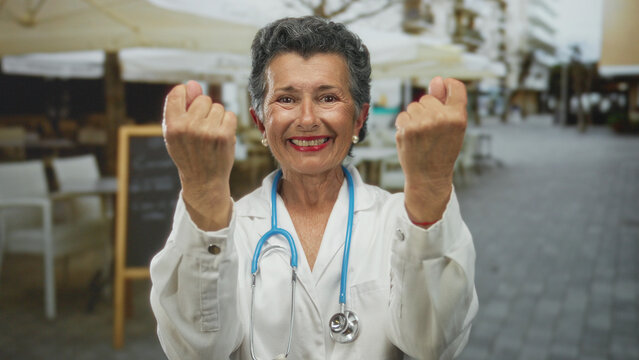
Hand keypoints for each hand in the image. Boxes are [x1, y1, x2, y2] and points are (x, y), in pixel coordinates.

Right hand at [163, 81, 236, 229]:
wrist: (204, 181)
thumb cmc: (189, 153)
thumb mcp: (177, 132)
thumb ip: (182, 107)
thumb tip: (192, 84)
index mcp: (172, 125)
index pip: (177, 92)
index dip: (186, 95)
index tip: (189, 106)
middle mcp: (188, 127)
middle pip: (203, 99)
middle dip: (204, 110)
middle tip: (201, 129)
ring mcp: (207, 131)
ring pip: (218, 107)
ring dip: (217, 118)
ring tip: (210, 135)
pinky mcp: (224, 135)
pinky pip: (230, 115)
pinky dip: (228, 124)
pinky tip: (221, 137)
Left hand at [395, 77, 466, 223]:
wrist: (429, 176)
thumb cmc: (443, 150)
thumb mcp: (452, 126)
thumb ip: (445, 101)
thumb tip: (437, 79)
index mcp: (458, 116)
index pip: (455, 86)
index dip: (448, 88)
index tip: (445, 95)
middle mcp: (441, 118)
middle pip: (428, 97)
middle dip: (428, 110)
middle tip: (433, 131)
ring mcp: (422, 123)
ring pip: (413, 106)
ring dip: (415, 118)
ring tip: (423, 136)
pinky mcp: (406, 129)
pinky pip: (403, 115)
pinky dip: (405, 125)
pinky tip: (412, 138)